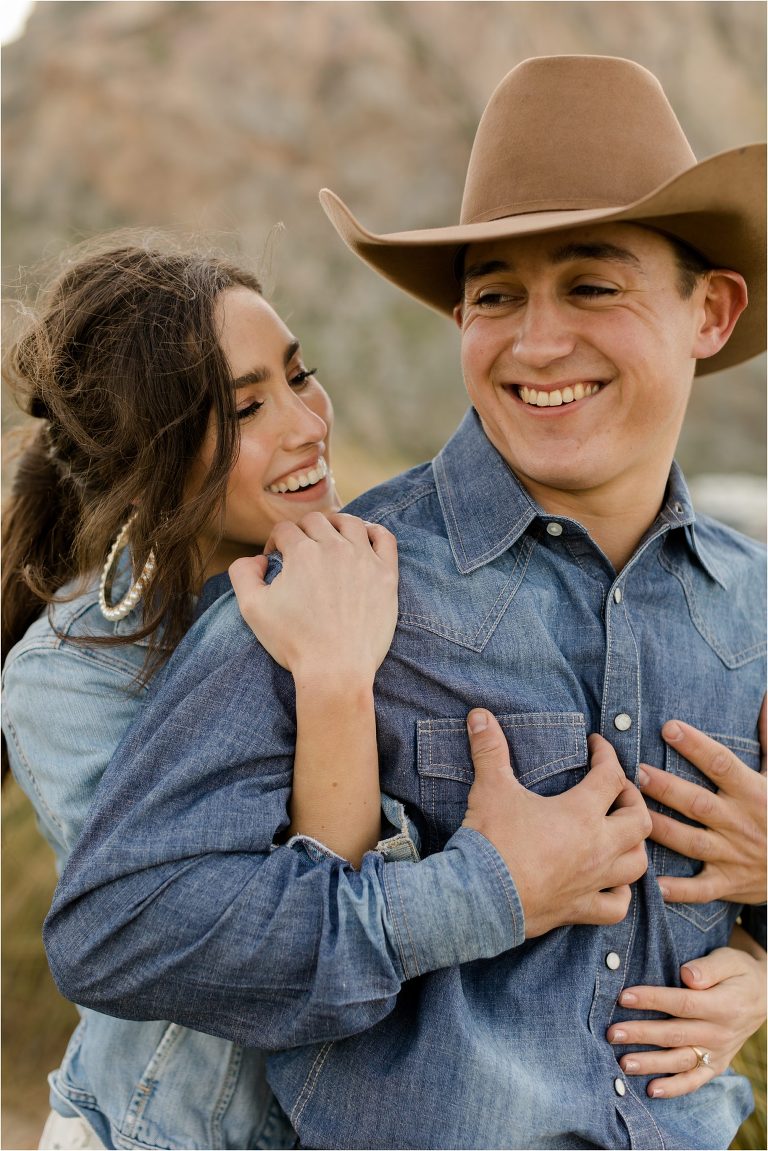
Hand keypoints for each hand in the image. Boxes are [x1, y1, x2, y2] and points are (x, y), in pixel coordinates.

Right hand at [229, 512, 397, 685]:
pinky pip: (385, 539)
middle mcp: (334, 548)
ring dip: (335, 524)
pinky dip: (374, 531)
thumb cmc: (293, 642)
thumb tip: (258, 559)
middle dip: (301, 530)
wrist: (336, 670)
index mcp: (302, 553)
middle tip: (299, 549)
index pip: (284, 530)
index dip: (274, 541)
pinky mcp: (386, 575)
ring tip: (330, 536)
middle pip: (315, 521)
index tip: (275, 557)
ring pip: (349, 522)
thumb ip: (243, 573)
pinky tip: (365, 537)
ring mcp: (364, 559)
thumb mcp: (251, 608)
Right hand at [462, 710, 650, 937]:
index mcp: (581, 813)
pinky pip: (617, 906)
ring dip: (634, 845)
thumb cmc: (491, 840)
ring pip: (637, 864)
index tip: (596, 745)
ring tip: (620, 833)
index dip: (607, 755)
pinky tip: (612, 883)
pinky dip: (621, 894)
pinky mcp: (580, 909)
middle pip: (639, 820)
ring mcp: (592, 881)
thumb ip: (490, 749)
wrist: (480, 899)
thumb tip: (479, 714)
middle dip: (632, 799)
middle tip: (616, 789)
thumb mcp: (491, 788)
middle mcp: (597, 847)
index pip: (610, 775)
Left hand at [607, 928, 766, 1097]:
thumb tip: (687, 975)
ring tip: (623, 1063)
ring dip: (650, 1064)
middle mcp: (720, 1033)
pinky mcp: (716, 1065)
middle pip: (674, 1034)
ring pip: (680, 1061)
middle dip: (641, 1034)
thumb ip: (709, 968)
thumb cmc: (738, 972)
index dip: (652, 1000)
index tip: (624, 997)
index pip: (682, 1003)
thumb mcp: (730, 960)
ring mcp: (718, 1052)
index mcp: (723, 1005)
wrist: (763, 997)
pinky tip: (652, 1090)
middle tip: (612, 1033)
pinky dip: (674, 1088)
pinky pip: (695, 1081)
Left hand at [638, 701, 765, 904]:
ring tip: (632, 814)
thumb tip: (766, 700)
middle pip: (699, 803)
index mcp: (753, 792)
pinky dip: (677, 890)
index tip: (668, 727)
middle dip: (666, 788)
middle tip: (635, 772)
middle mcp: (741, 823)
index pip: (722, 764)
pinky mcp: (729, 883)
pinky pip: (701, 889)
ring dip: (661, 829)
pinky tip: (650, 882)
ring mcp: (734, 855)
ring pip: (692, 842)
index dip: (695, 745)